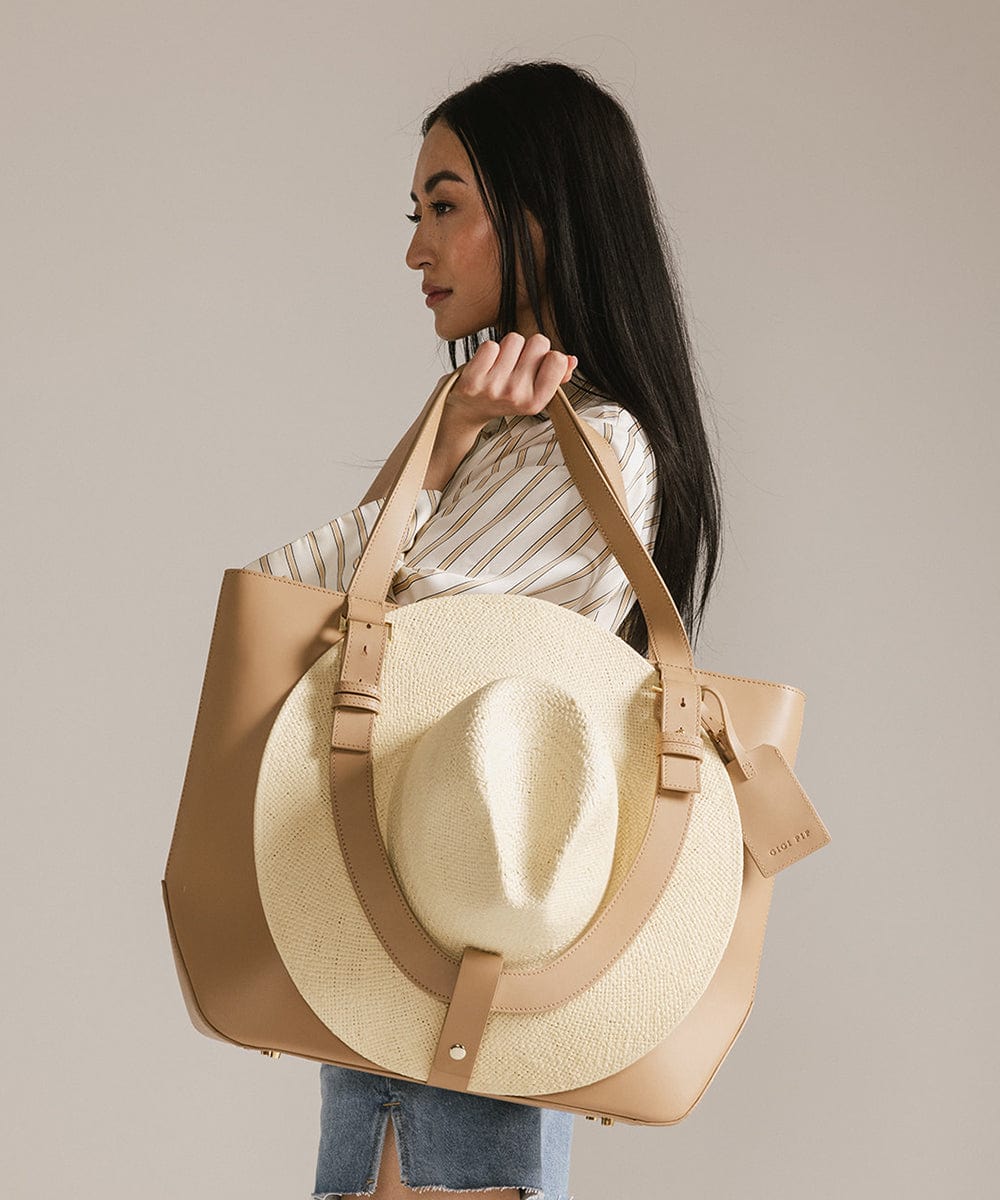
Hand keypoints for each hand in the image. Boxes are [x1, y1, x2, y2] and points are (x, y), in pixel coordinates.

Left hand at [442, 333, 577, 427]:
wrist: (466, 412)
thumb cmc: (502, 397)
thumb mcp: (532, 392)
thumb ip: (556, 376)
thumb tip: (572, 360)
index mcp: (537, 401)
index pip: (557, 358)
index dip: (546, 356)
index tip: (535, 367)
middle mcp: (517, 396)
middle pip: (538, 342)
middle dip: (528, 348)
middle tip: (515, 365)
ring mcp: (494, 388)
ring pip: (514, 339)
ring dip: (507, 348)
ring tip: (499, 365)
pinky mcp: (473, 380)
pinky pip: (490, 345)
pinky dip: (487, 351)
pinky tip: (484, 366)